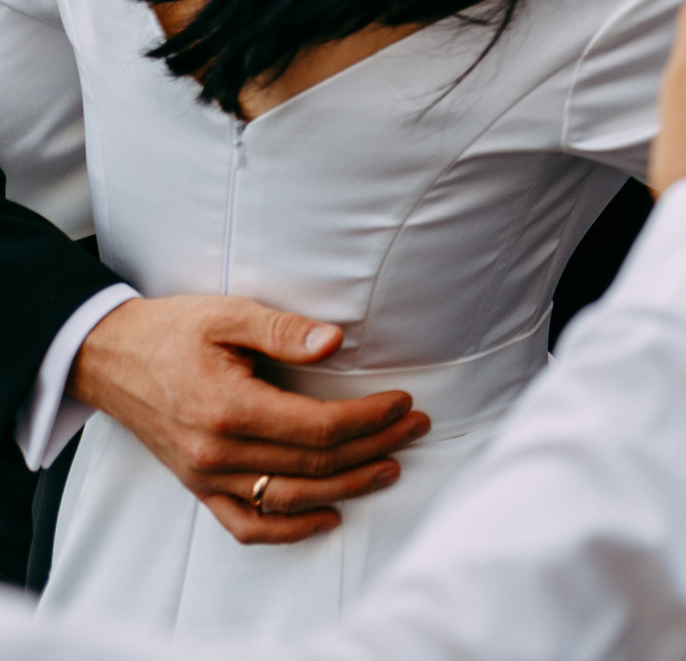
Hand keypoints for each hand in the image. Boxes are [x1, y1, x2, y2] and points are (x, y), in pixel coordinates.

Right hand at [69, 296, 430, 543]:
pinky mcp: (197, 487)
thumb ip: (283, 330)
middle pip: (313, 465)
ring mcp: (205, 476)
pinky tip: (328, 516)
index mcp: (228, 407)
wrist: (111, 359)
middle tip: (416, 429)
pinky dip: (289, 528)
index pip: (318, 428)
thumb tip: (335, 341)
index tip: (404, 403)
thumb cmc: (173, 331)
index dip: (369, 419)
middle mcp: (216, 451)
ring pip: (288, 499)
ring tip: (390, 467)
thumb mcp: (229, 315)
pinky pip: (245, 525)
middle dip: (374, 448)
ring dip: (346, 488)